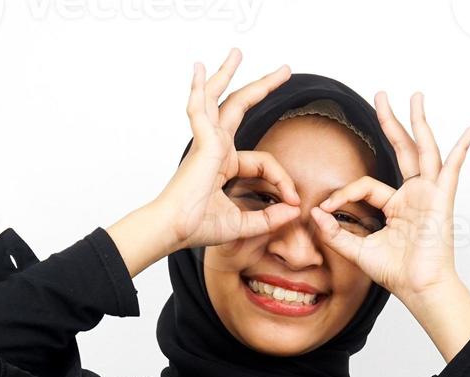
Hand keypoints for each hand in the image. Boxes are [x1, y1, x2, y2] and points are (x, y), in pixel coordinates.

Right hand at [153, 48, 302, 250]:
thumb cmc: (198, 227)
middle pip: (239, 108)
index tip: (294, 201)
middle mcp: (215, 148)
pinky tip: (200, 70)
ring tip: (237, 52)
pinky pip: (200, 109)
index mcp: (223, 164)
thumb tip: (294, 210)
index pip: (264, 162)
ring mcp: (207, 142)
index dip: (283, 180)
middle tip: (283, 70)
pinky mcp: (202, 143)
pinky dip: (199, 89)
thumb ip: (269, 218)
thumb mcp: (243, 223)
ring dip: (227, 75)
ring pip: (220, 99)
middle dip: (262, 87)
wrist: (175, 229)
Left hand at [310, 91, 469, 305]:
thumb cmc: (396, 273)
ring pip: (424, 150)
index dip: (344, 193)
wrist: (419, 288)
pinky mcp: (442, 200)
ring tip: (416, 96)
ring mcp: (430, 195)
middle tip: (381, 96)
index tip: (326, 208)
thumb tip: (315, 214)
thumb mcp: (358, 251)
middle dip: (391, 121)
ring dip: (419, 122)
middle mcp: (414, 195)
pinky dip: (462, 149)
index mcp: (397, 206)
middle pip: (402, 149)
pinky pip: (453, 170)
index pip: (367, 185)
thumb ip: (336, 234)